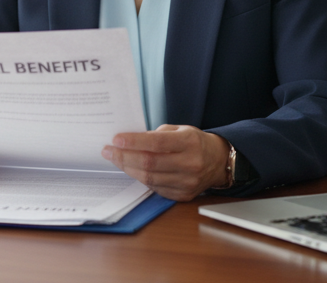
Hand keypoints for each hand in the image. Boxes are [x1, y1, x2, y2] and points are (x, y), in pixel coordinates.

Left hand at [100, 125, 230, 200]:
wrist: (218, 162)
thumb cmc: (195, 143)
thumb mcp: (180, 130)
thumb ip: (157, 134)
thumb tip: (129, 141)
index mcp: (190, 142)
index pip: (156, 143)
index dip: (134, 142)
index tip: (116, 139)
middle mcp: (190, 164)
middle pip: (150, 163)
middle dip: (124, 157)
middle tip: (108, 151)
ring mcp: (187, 182)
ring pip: (149, 178)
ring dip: (128, 168)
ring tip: (116, 159)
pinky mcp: (183, 195)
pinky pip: (155, 188)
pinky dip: (140, 178)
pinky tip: (132, 169)